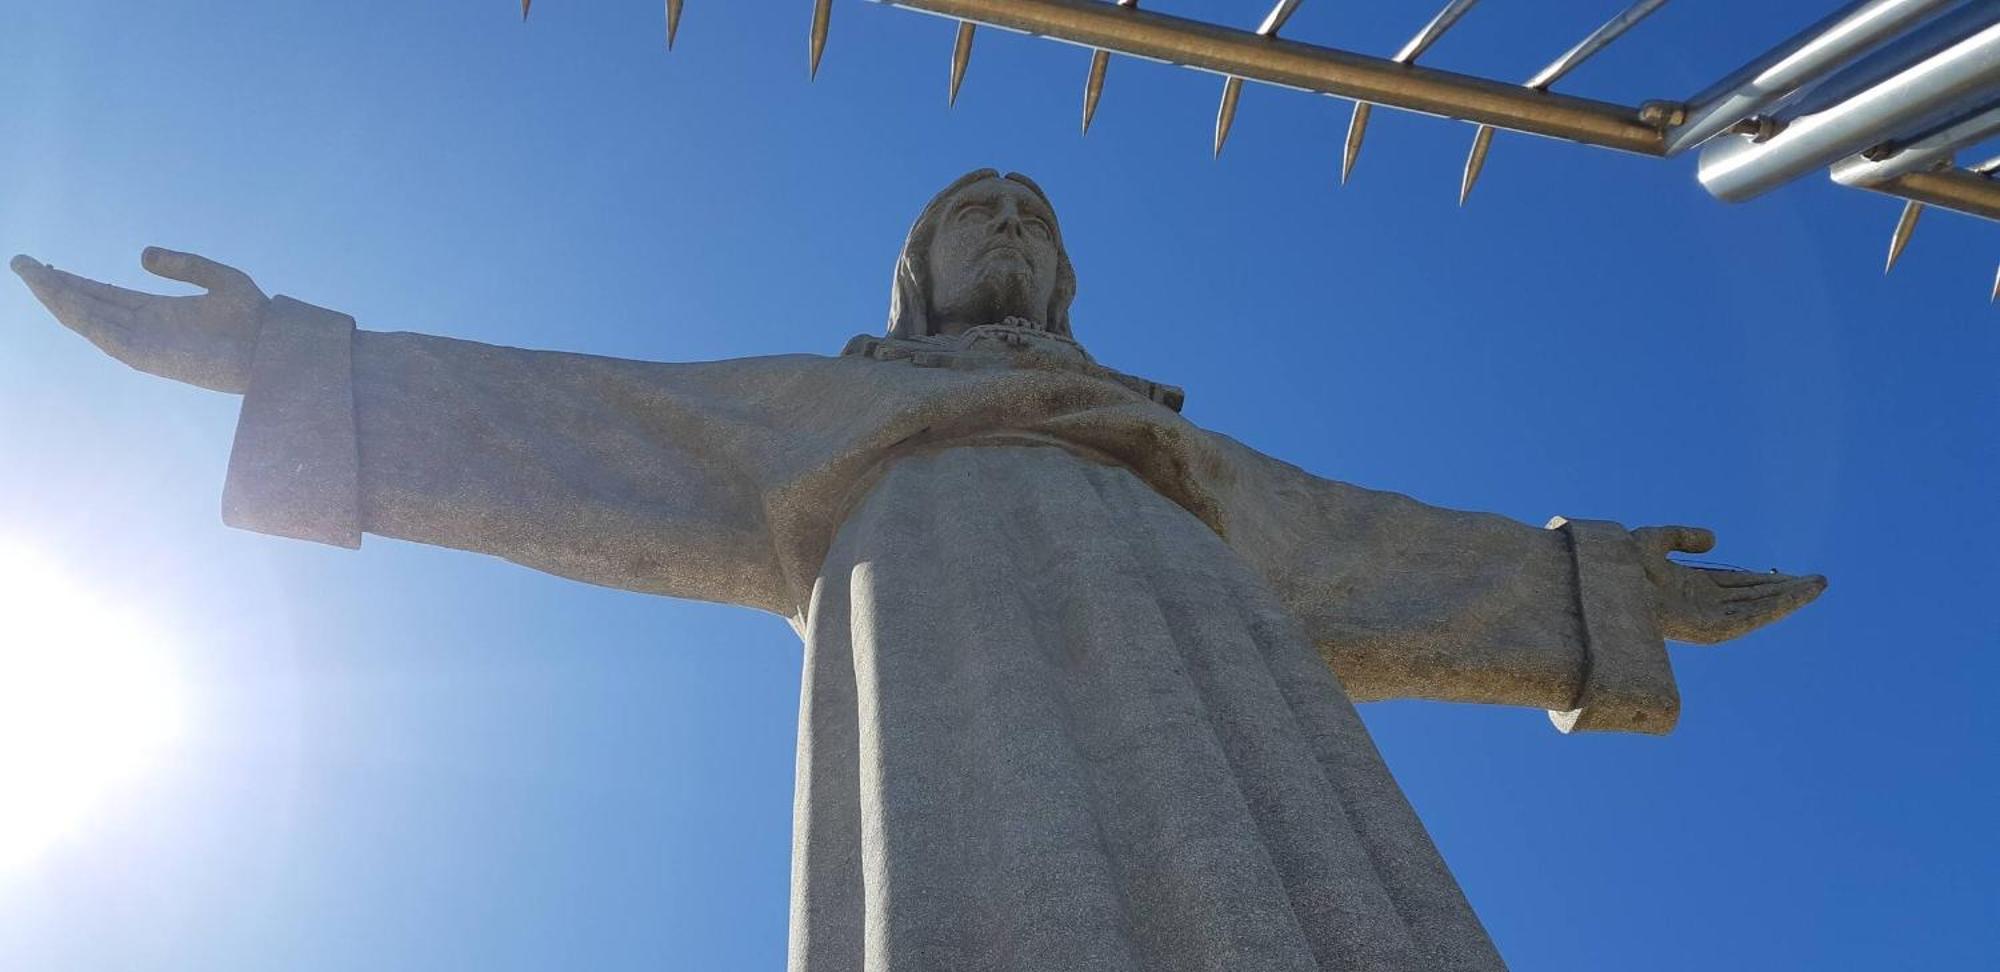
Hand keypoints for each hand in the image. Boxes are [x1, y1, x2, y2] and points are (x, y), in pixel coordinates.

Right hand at [12, 248, 268, 392]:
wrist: (274, 346)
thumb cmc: (254, 317)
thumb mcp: (218, 277)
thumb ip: (183, 264)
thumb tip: (141, 255)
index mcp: (156, 311)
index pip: (103, 294)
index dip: (72, 280)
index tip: (44, 265)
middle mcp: (144, 327)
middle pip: (87, 304)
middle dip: (53, 285)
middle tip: (21, 262)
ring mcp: (143, 342)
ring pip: (87, 318)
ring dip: (56, 297)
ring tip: (29, 273)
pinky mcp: (147, 356)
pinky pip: (104, 334)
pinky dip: (79, 316)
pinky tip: (57, 297)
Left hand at [1633, 525, 1826, 644]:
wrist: (1606, 584)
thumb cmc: (1618, 565)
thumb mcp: (1654, 540)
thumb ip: (1683, 536)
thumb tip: (1716, 539)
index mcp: (1689, 587)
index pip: (1736, 584)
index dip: (1764, 579)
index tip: (1790, 574)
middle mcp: (1700, 604)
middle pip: (1752, 596)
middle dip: (1784, 589)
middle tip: (1818, 580)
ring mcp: (1706, 618)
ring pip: (1757, 608)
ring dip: (1789, 598)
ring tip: (1818, 585)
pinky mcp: (1709, 630)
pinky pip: (1749, 618)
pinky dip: (1775, 607)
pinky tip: (1797, 595)